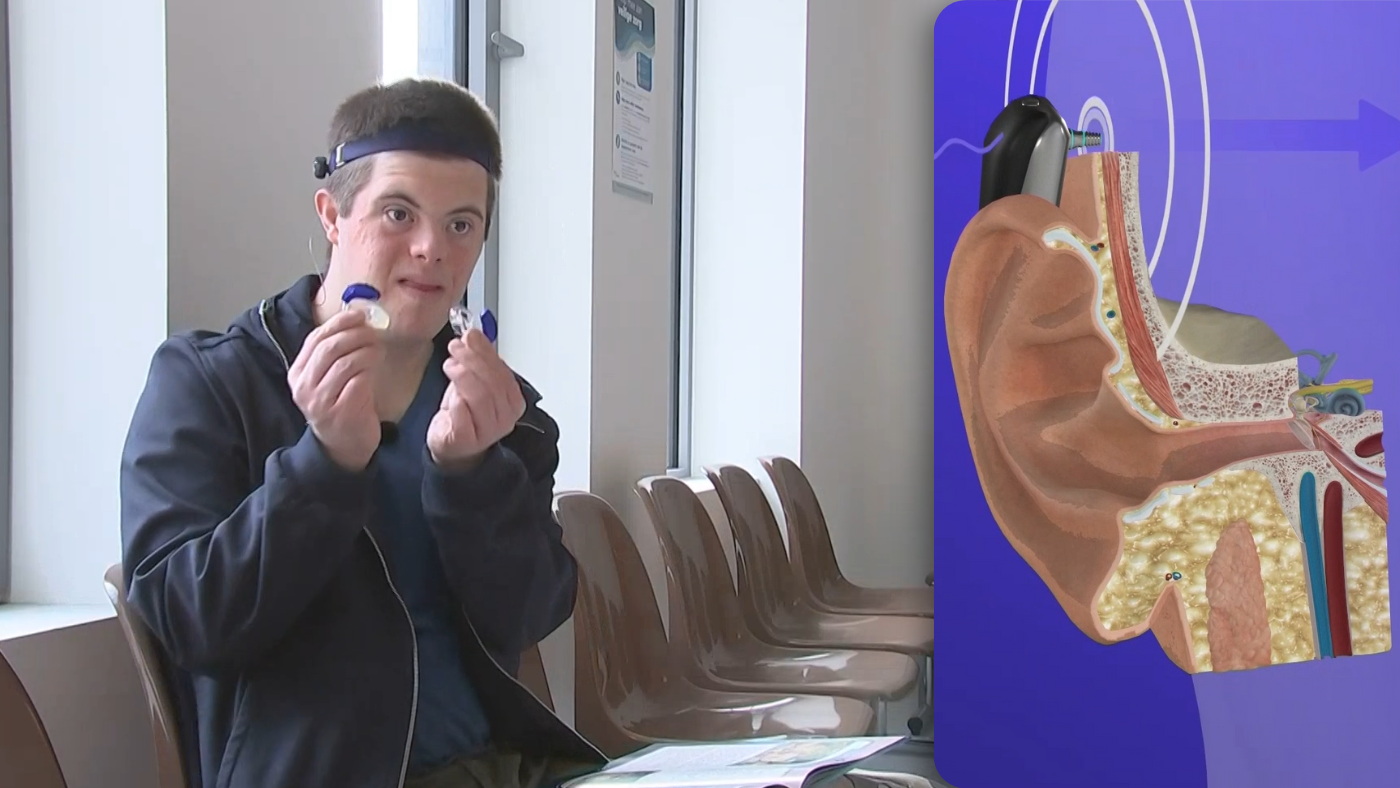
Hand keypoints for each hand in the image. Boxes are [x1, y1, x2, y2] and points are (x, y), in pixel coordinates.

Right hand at [288, 309, 383, 470]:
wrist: (344, 445)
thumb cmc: (342, 403)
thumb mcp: (330, 377)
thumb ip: (336, 351)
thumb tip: (357, 318)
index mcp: (298, 373)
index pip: (315, 338)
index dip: (339, 323)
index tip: (359, 315)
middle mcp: (304, 387)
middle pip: (330, 348)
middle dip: (356, 334)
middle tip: (373, 332)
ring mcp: (321, 401)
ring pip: (346, 362)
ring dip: (367, 350)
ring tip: (377, 349)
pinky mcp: (341, 412)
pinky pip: (358, 381)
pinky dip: (370, 369)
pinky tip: (375, 368)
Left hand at [427, 329, 524, 469]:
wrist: (454, 446)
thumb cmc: (466, 414)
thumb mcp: (475, 381)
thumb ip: (478, 359)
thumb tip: (474, 335)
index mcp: (512, 400)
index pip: (502, 371)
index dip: (485, 351)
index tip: (470, 336)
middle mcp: (505, 417)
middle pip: (492, 383)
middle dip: (472, 360)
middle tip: (456, 348)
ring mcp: (487, 430)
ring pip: (479, 397)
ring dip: (463, 376)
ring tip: (450, 366)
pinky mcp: (466, 440)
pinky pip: (463, 416)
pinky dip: (456, 402)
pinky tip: (450, 395)